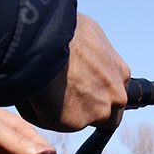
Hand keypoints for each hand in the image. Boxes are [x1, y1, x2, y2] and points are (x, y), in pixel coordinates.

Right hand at [16, 13, 129, 131]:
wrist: (48, 38)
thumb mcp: (90, 36)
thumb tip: (83, 61)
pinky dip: (40, 113)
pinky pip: (53, 123)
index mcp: (120, 74)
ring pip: (78, 121)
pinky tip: (32, 93)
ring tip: (43, 89)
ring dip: (62, 113)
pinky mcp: (74, 122)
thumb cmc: (65, 30)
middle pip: (106, 117)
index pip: (116, 96)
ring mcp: (96, 112)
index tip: (84, 92)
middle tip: (64, 100)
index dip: (99, 95)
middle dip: (87, 113)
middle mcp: (115, 96)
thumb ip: (95, 58)